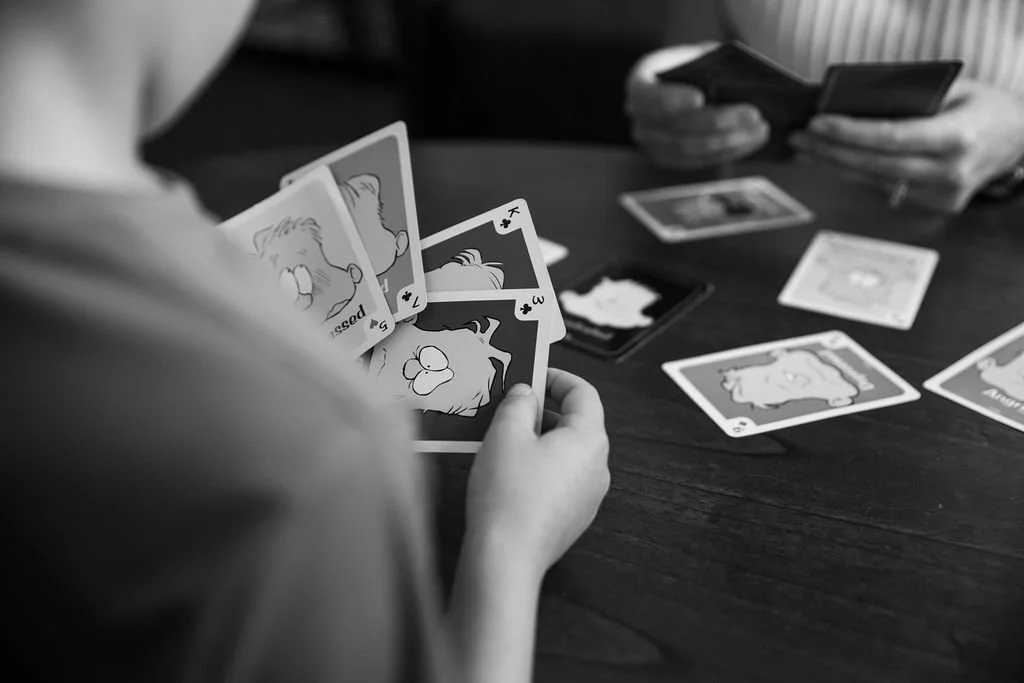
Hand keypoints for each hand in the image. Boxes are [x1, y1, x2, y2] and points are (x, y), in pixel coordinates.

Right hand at [467, 369, 609, 578]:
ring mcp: (589, 496)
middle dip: (546, 410)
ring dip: (542, 439)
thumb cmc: (508, 492)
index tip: (533, 374)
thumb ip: (519, 404)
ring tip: (505, 439)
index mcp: (590, 440)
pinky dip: (542, 466)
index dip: (558, 378)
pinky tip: (511, 472)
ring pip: (569, 453)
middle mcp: (599, 467)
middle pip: (578, 423)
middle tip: (512, 406)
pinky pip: (562, 480)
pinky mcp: (574, 518)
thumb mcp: (506, 433)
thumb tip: (527, 394)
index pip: (584, 393)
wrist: (507, 557)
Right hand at [625, 44, 769, 169]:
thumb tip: (742, 79)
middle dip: (716, 123)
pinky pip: (698, 161)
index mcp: (639, 84)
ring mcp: (652, 143)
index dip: (671, 100)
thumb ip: (714, 64)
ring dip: (728, 141)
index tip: (700, 97)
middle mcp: (639, 118)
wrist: (687, 82)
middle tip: (753, 114)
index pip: (647, 97)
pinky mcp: (670, 159)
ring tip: (761, 129)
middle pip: (674, 129)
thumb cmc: (696, 64)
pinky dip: (727, 152)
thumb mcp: (702, 55)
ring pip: (689, 150)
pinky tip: (752, 140)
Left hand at [790, 78, 1023, 211]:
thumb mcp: (953, 89)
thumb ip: (908, 97)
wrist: (1018, 139)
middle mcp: (949, 171)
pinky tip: (833, 164)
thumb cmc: (983, 107)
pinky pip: (887, 189)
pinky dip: (858, 175)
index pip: (889, 138)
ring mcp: (943, 195)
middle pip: (874, 165)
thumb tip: (851, 102)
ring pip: (875, 181)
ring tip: (806, 151)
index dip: (848, 133)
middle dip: (830, 151)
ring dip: (835, 166)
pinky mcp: (937, 207)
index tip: (817, 124)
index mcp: (956, 137)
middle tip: (799, 139)